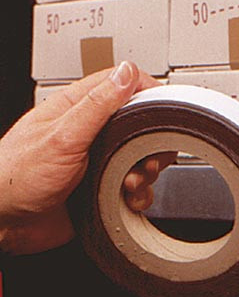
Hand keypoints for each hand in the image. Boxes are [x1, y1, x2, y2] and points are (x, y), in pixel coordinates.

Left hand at [0, 62, 165, 254]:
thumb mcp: (62, 136)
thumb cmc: (15, 177)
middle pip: (139, 124)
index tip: (165, 105)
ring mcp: (96, 161)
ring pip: (140, 157)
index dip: (146, 91)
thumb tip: (126, 72)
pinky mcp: (101, 187)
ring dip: (145, 172)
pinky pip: (134, 187)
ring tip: (129, 181)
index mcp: (75, 110)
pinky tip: (125, 198)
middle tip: (146, 155)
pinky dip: (137, 195)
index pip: (119, 84)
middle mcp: (88, 133)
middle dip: (150, 142)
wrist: (4, 224)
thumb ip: (97, 104)